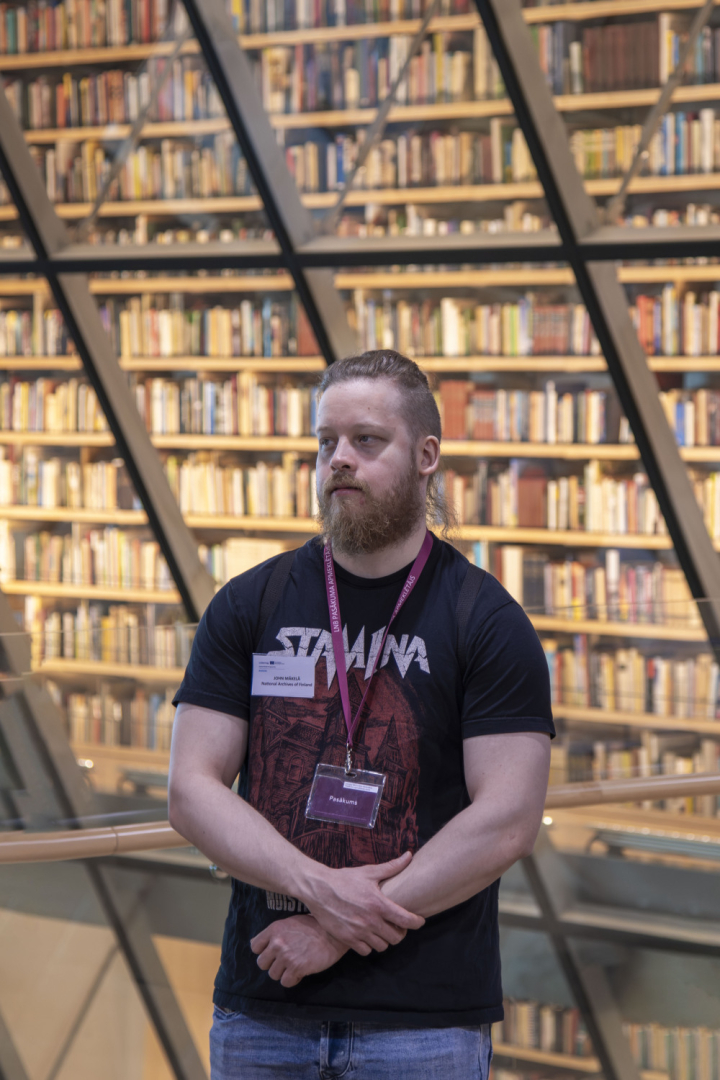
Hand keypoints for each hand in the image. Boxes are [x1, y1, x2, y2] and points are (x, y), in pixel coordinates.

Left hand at [250, 915, 347, 987]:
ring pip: (273, 975)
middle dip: (272, 964)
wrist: (333, 934)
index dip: (263, 952)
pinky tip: (301, 972)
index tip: (273, 953)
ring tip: (295, 966)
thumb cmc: (314, 926)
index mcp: (274, 929)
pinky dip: (293, 980)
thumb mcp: (290, 923)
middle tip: (285, 961)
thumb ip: (274, 933)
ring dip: (283, 973)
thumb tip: (255, 942)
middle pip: (262, 963)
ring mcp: (286, 956)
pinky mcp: (296, 968)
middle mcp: (277, 943)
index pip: (255, 946)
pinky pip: (285, 982)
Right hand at [300, 851, 424, 955]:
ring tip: (382, 930)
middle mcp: (370, 921)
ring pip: (382, 946)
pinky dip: (369, 945)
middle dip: (400, 932)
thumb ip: (391, 867)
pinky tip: (367, 935)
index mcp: (378, 904)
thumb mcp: (368, 872)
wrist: (318, 889)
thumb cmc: (344, 879)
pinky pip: (366, 951)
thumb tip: (409, 855)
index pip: (406, 920)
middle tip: (397, 925)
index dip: (417, 922)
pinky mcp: (347, 939)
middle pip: (396, 938)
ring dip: (385, 939)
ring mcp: (358, 932)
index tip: (419, 921)